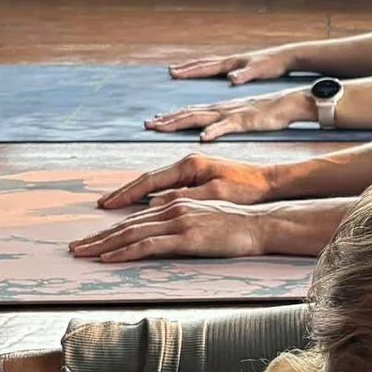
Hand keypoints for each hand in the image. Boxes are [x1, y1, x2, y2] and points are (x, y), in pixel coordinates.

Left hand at [71, 197, 284, 261]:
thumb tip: (162, 234)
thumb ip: (181, 223)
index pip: (135, 219)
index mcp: (175, 204)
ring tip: (82, 254)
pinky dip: (125, 252)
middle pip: (126, 225)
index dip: (110, 230)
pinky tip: (109, 258)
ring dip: (102, 245)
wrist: (260, 226)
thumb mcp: (204, 219)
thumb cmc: (237, 227)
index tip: (90, 240)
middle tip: (74, 248)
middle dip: (97, 238)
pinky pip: (148, 245)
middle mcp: (172, 209)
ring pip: (131, 234)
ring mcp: (178, 223)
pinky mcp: (186, 238)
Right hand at [96, 150, 281, 211]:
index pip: (149, 181)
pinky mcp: (196, 177)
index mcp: (189, 167)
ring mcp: (190, 170)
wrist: (269, 181)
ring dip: (131, 193)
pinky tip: (139, 202)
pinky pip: (164, 185)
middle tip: (102, 205)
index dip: (125, 194)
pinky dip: (148, 193)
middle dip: (121, 194)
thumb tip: (153, 206)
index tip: (106, 205)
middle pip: (145, 180)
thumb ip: (184, 199)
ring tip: (111, 204)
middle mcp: (186, 164)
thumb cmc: (246, 188)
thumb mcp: (215, 195)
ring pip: (153, 182)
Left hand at [146, 85, 311, 136]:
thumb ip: (222, 122)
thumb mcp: (240, 118)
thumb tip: (205, 131)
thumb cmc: (266, 113)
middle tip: (147, 124)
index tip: (152, 121)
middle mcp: (220, 109)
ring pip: (200, 116)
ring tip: (162, 126)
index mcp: (219, 109)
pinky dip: (214, 131)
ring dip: (179, 121)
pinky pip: (226, 126)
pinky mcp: (244, 121)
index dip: (170, 116)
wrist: (288, 103)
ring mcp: (231, 114)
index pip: (189, 111)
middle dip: (167, 119)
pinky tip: (202, 137)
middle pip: (188, 112)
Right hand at [169, 43, 300, 82]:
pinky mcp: (240, 65)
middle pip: (203, 64)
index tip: (174, 73)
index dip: (189, 72)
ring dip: (194, 67)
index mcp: (232, 63)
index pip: (206, 68)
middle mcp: (230, 61)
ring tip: (182, 69)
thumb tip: (231, 78)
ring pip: (209, 64)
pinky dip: (206, 69)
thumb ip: (245, 74)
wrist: (286, 56)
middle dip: (186, 68)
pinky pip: (217, 67)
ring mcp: (234, 62)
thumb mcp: (259, 71)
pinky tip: (207, 73)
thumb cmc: (273, 64)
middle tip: (171, 71)